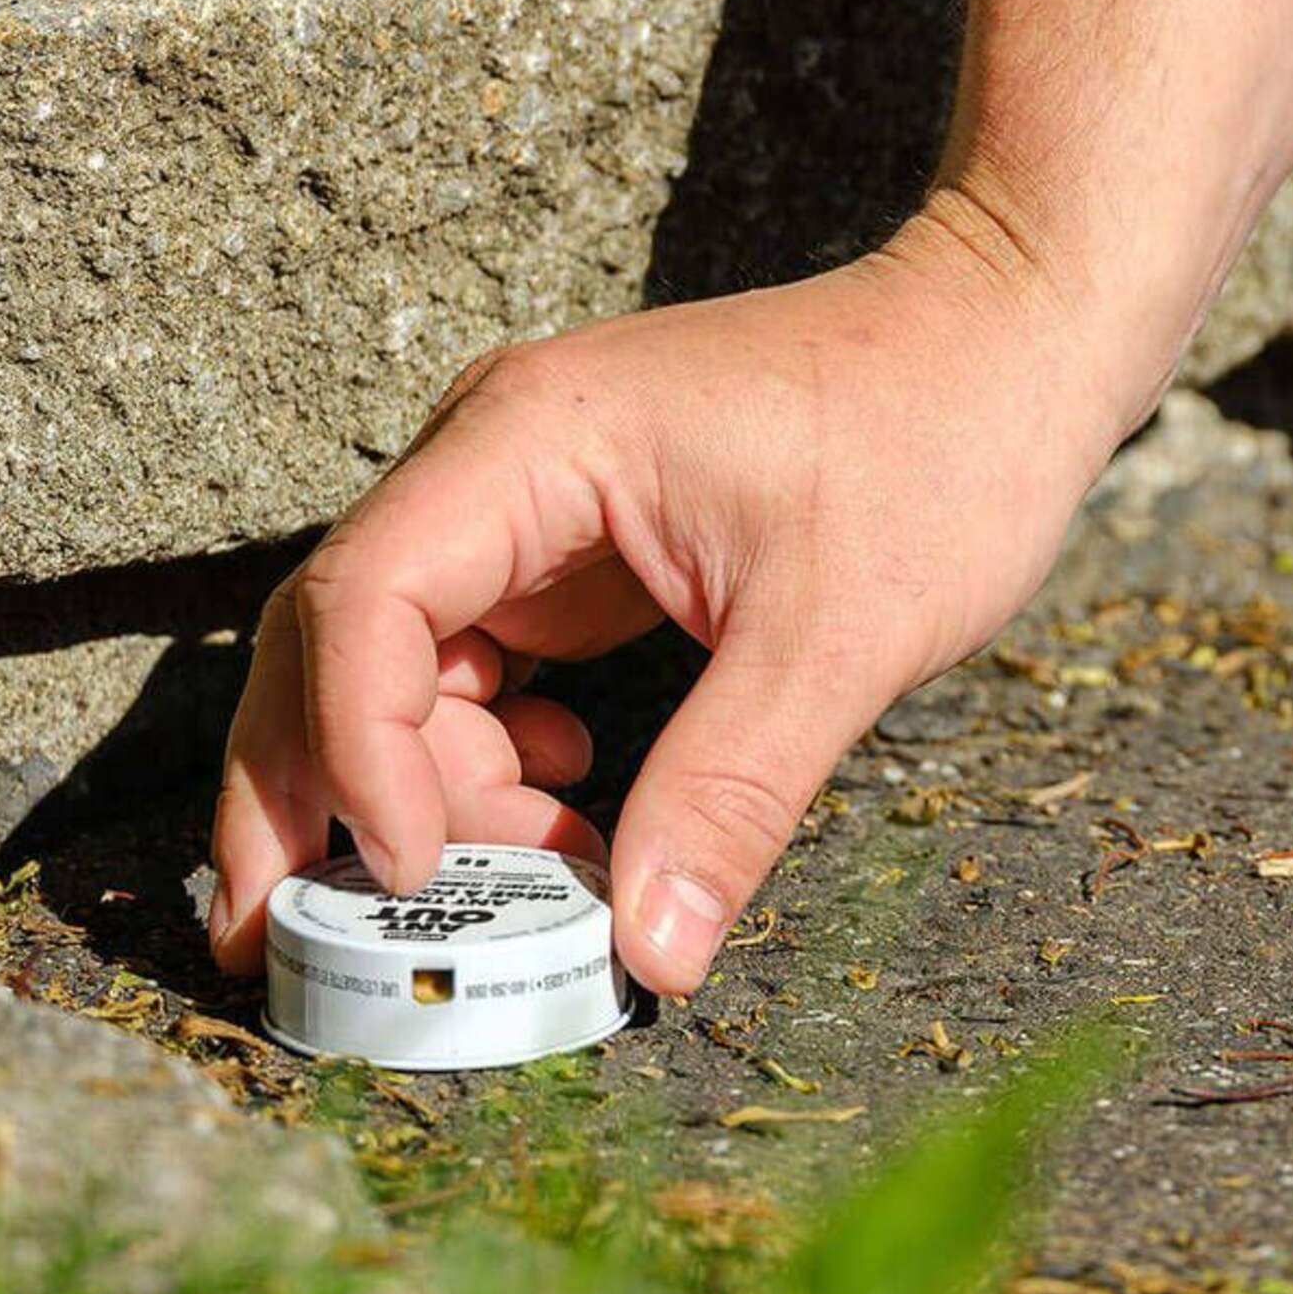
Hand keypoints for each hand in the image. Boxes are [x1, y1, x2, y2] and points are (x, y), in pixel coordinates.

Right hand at [208, 191, 1146, 995]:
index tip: (405, 877)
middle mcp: (497, 455)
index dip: (358, 751)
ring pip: (396, 661)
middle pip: (337, 632)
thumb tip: (648, 957)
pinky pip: (474, 664)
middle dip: (310, 788)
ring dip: (418, 789)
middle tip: (288, 941)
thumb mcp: (840, 631)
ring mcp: (526, 499)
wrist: (1003, 336)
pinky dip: (484, 758)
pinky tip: (561, 809)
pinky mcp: (568, 543)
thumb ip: (731, 792)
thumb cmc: (938, 437)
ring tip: (520, 889)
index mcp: (536, 437)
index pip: (369, 600)